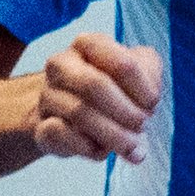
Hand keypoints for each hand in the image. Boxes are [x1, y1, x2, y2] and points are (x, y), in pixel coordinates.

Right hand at [33, 34, 163, 164]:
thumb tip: (147, 102)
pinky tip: (102, 150)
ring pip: (79, 112)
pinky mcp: (41, 126)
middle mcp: (61, 65)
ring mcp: (48, 95)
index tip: (152, 104)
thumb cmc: (111, 88)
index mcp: (87, 45)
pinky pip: (60, 134)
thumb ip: (150, 75)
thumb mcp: (138, 71)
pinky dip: (87, 146)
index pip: (122, 63)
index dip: (143, 89)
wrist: (67, 113)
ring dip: (113, 134)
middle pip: (95, 85)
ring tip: (132, 147)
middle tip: (142, 125)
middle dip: (126, 111)